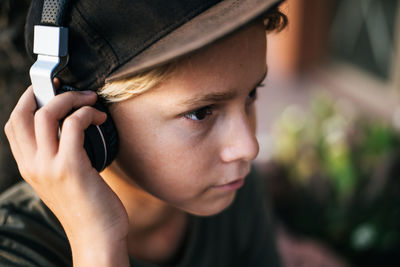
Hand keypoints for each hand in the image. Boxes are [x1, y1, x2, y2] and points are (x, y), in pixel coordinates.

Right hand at [4, 82, 128, 265]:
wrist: (97, 238)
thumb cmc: (88, 209)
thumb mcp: (63, 183)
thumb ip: (59, 160)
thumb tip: (73, 132)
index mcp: (29, 168)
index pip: (14, 126)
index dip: (26, 102)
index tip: (45, 90)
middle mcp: (33, 166)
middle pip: (23, 114)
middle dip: (44, 92)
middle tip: (68, 88)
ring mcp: (49, 166)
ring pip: (47, 114)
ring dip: (71, 98)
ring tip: (90, 100)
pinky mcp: (71, 167)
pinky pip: (74, 124)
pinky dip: (87, 114)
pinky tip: (100, 119)